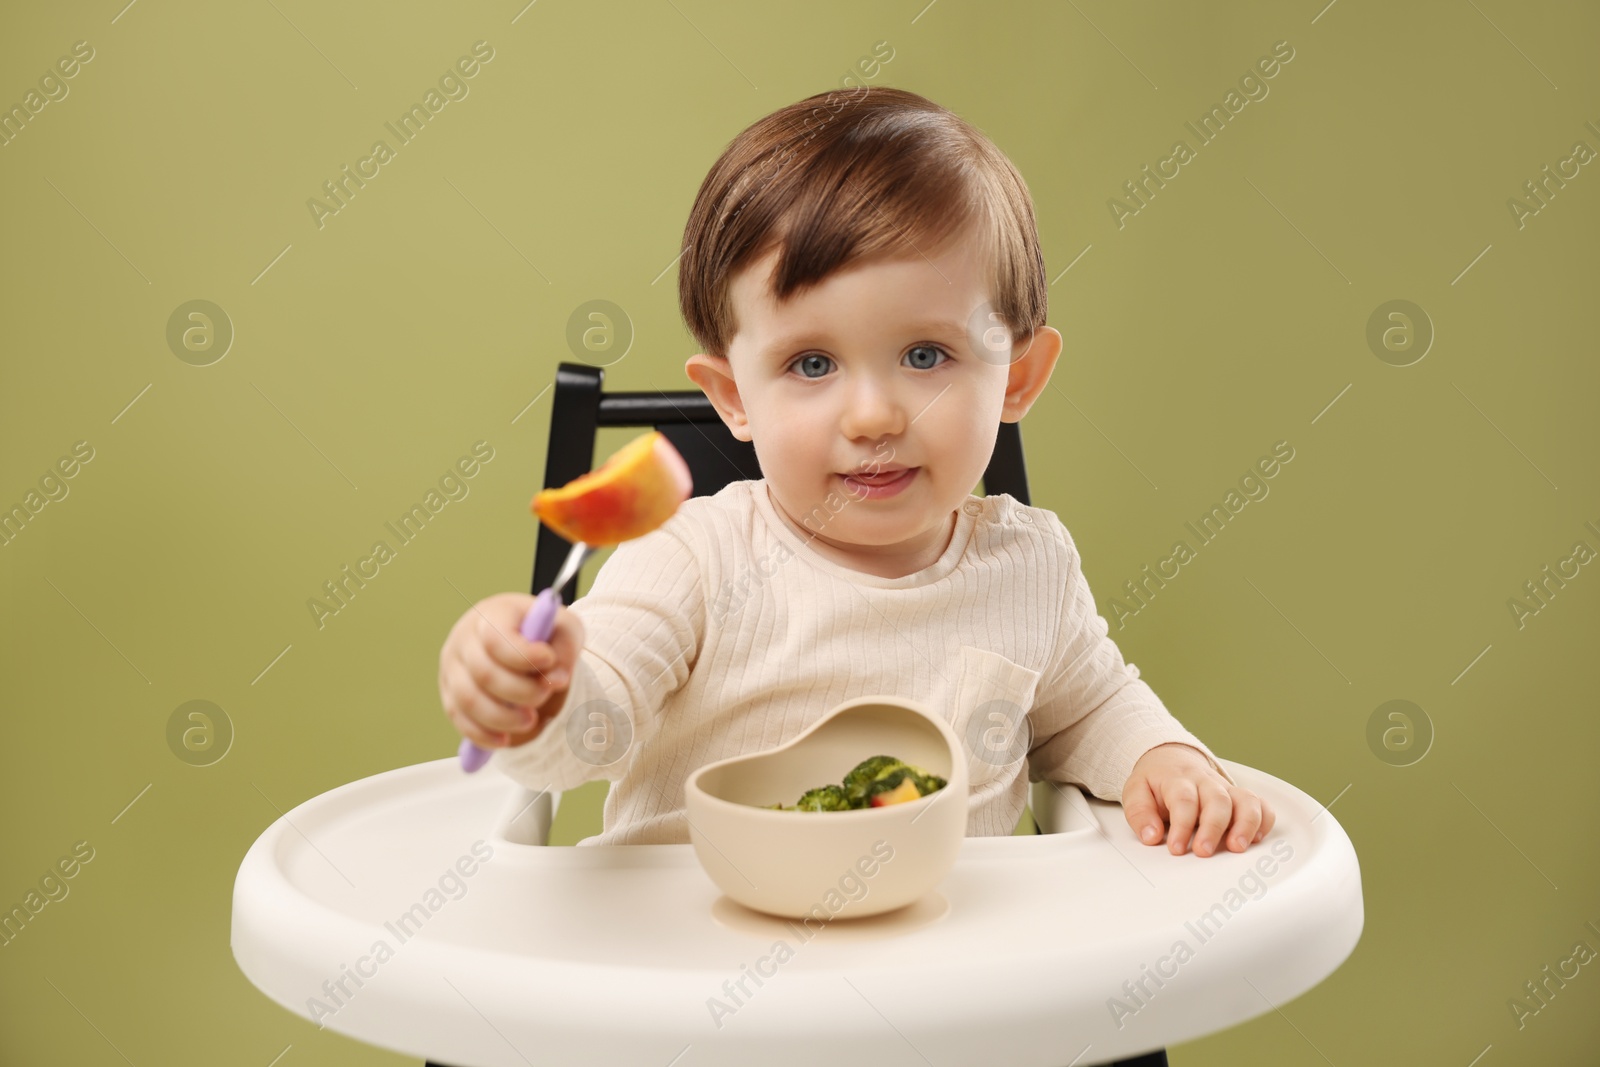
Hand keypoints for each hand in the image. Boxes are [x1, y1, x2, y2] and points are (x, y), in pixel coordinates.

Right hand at [438, 592, 584, 751]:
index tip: (549, 662)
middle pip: (484, 672)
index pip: (496, 638)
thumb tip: (556, 678)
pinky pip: (459, 720)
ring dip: (502, 718)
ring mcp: (452, 668)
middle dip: (519, 691)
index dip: (523, 656)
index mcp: (491, 615)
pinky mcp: (449, 694)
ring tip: (531, 720)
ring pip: (468, 700)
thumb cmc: (542, 633)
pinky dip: (482, 735)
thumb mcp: (563, 629)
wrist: (520, 639)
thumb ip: (565, 649)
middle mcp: (464, 639)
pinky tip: (505, 740)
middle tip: (544, 696)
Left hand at [1122, 743, 1275, 856]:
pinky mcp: (1239, 797)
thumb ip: (1140, 814)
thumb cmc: (1155, 782)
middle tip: (1204, 852)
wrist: (1170, 759)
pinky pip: (1261, 804)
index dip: (1182, 825)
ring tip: (1237, 847)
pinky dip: (1264, 821)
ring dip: (1245, 824)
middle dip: (1213, 828)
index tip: (1177, 848)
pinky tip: (1256, 839)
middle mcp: (1206, 782)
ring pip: (1245, 800)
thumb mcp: (1135, 792)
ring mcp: (1225, 788)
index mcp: (1178, 779)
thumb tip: (1150, 836)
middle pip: (1217, 800)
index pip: (1184, 799)